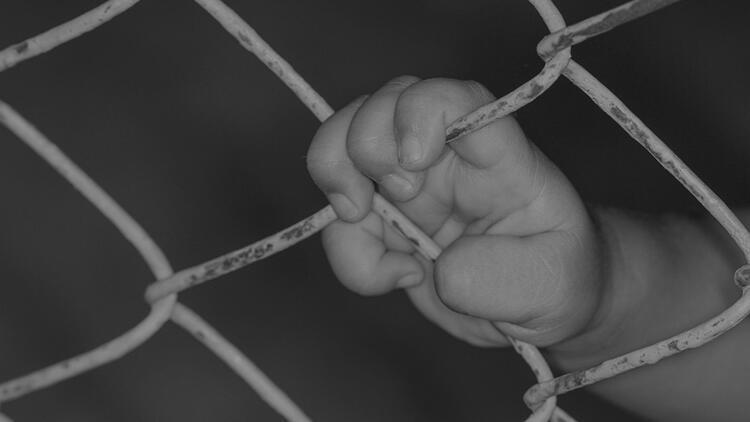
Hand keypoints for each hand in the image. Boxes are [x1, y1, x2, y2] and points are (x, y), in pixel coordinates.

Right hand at [307, 76, 603, 347]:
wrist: (536, 305)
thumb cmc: (556, 279)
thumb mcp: (550, 286)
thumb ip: (496, 278)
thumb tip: (434, 271)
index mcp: (497, 158)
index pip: (458, 101)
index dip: (420, 112)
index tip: (412, 163)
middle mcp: (448, 159)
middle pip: (385, 104)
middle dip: (365, 142)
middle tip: (396, 196)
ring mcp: (410, 185)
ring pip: (345, 142)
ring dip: (335, 176)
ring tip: (362, 223)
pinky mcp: (385, 220)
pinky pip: (339, 217)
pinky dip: (346, 248)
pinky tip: (394, 277)